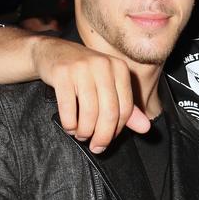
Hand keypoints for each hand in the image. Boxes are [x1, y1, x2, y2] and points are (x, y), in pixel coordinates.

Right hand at [31, 38, 149, 151]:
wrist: (52, 52)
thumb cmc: (84, 74)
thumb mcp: (108, 87)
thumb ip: (127, 109)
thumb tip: (146, 128)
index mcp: (119, 68)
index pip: (125, 108)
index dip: (117, 129)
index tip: (108, 139)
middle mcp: (104, 65)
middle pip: (109, 112)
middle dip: (102, 136)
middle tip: (96, 147)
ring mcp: (82, 68)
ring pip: (90, 112)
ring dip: (85, 131)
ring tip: (81, 135)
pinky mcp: (62, 73)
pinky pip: (68, 108)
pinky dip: (70, 124)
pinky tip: (70, 127)